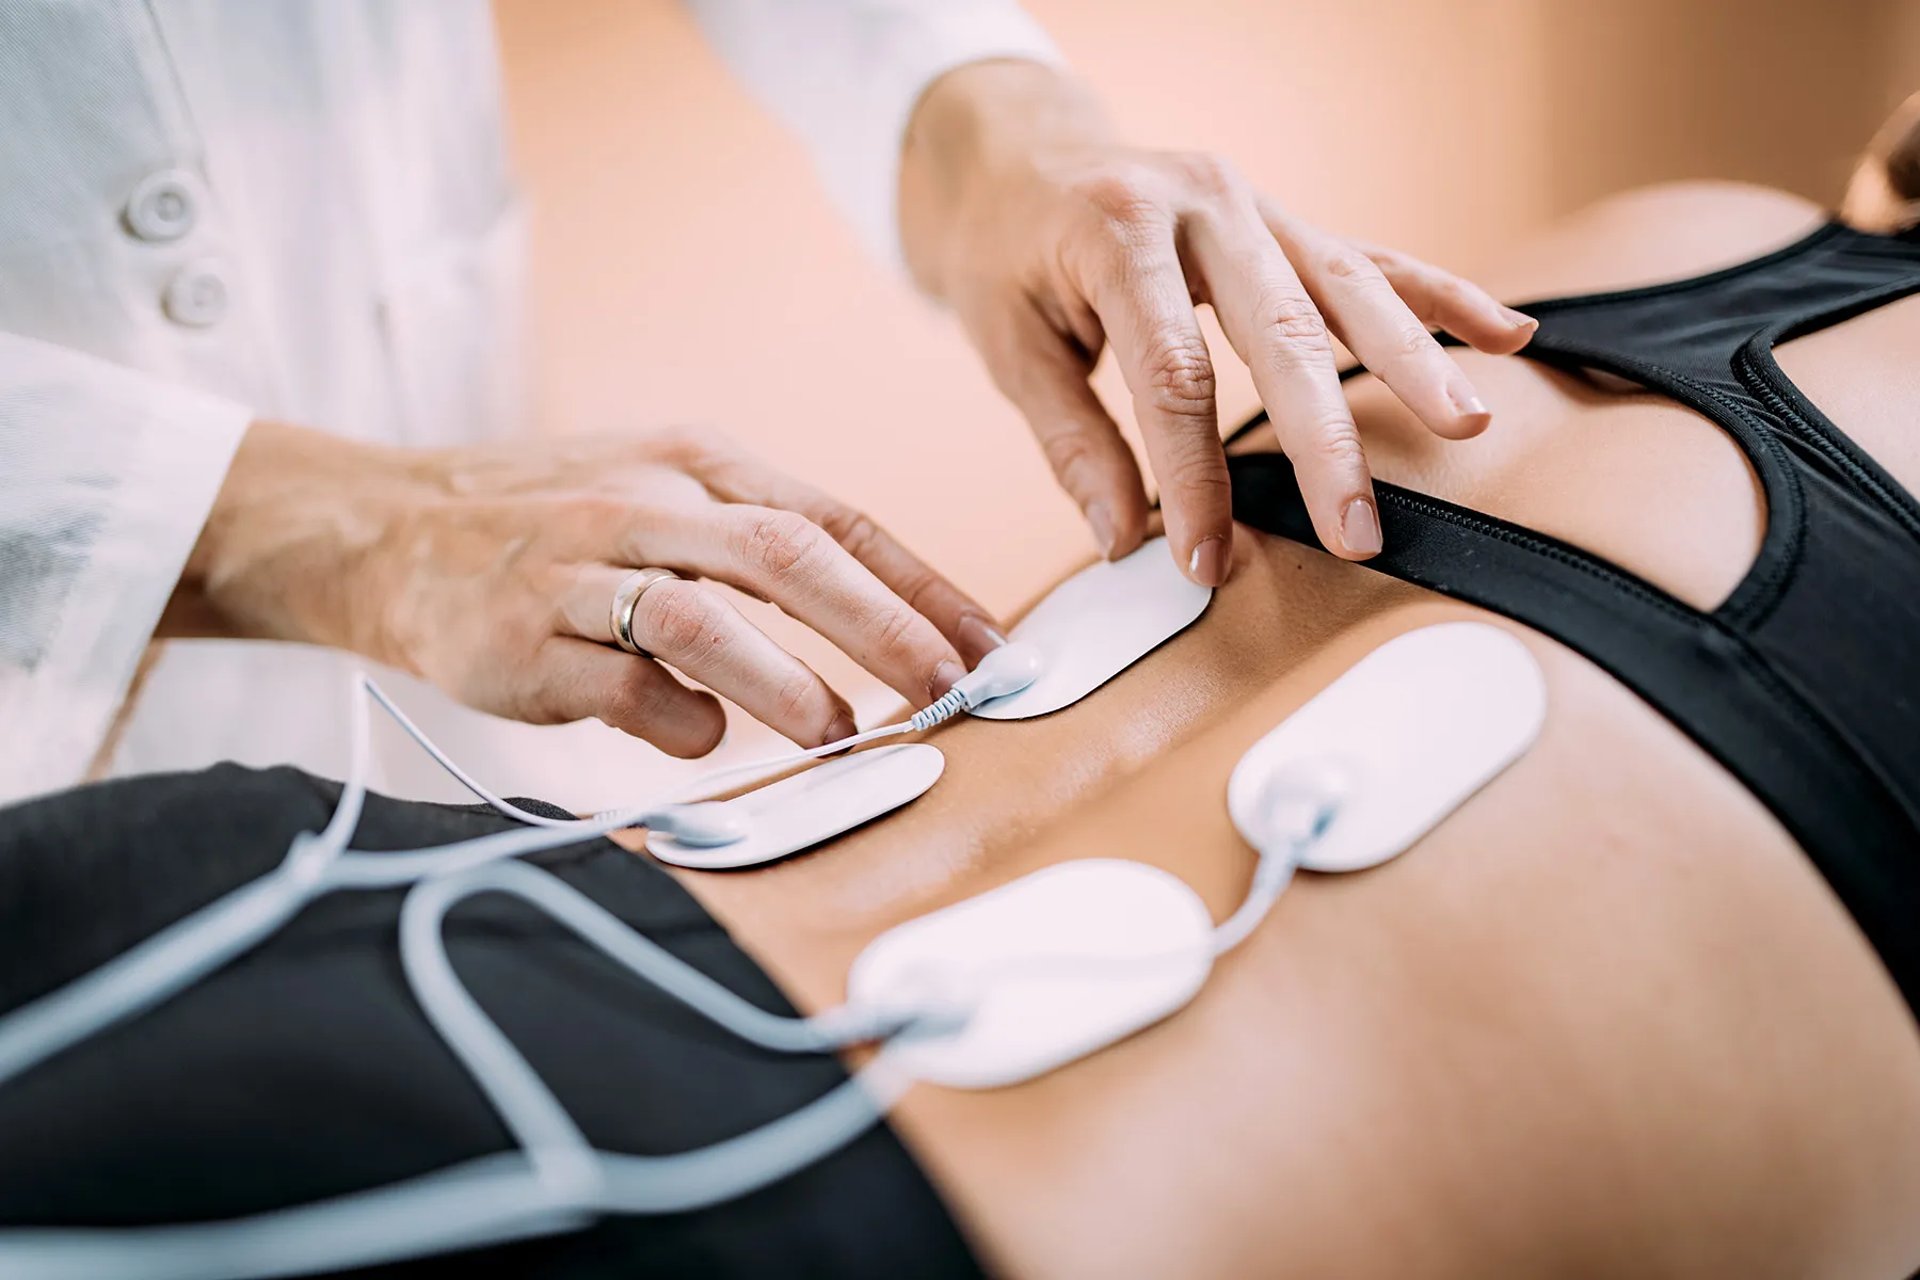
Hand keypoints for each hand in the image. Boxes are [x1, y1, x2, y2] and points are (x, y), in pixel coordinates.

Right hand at [171, 422, 1003, 755]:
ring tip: (841, 730)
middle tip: (948, 690)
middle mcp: (642, 500)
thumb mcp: (656, 496)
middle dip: (885, 626)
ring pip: (703, 614)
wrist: (382, 532)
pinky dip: (675, 720)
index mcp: (694, 462)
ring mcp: (577, 568)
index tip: (985, 644)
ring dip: (786, 680)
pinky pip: (617, 684)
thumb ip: (750, 551)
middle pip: (788, 553)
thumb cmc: (546, 525)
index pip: (833, 517)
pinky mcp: (518, 639)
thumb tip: (861, 641)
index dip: (920, 583)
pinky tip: (700, 739)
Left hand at [900, 61, 1537, 582]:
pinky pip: (1370, 259)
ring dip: (1411, 361)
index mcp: (1117, 231)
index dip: (1191, 476)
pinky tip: (1506, 335)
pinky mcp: (1283, 220)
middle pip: (1279, 332)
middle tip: (1357, 530)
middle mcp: (1200, 203)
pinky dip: (1439, 298)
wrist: (1016, 163)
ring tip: (1466, 424)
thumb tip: (1122, 538)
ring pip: (1345, 287)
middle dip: (1324, 441)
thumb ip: (1070, 443)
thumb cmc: (1008, 257)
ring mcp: (1253, 204)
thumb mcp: (1009, 345)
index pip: (1172, 373)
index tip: (1203, 560)